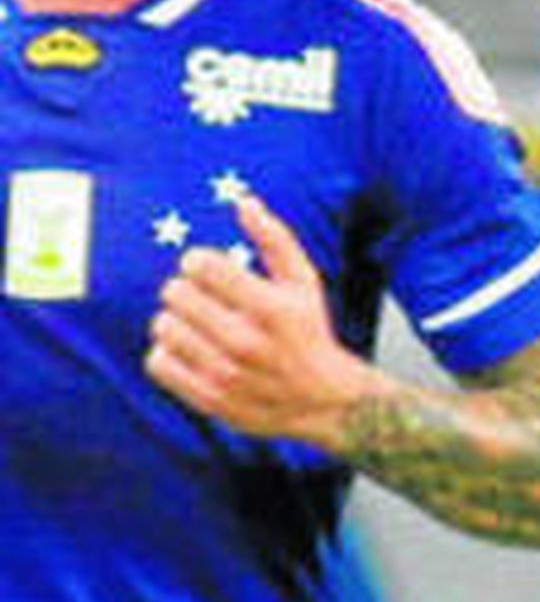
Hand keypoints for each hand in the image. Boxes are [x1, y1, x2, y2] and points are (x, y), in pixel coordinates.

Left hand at [146, 195, 373, 447]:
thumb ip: (274, 238)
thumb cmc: (308, 331)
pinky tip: (190, 348)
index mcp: (269, 307)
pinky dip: (168, 351)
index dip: (198, 261)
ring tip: (196, 322)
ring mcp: (223, 374)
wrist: (320, 399)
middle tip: (202, 296)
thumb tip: (244, 202)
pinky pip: (158, 362)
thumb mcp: (304, 280)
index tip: (208, 269)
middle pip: (175, 294)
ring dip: (175, 319)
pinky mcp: (207, 398)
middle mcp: (244, 342)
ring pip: (163, 327)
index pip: (200, 266)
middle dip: (185, 288)